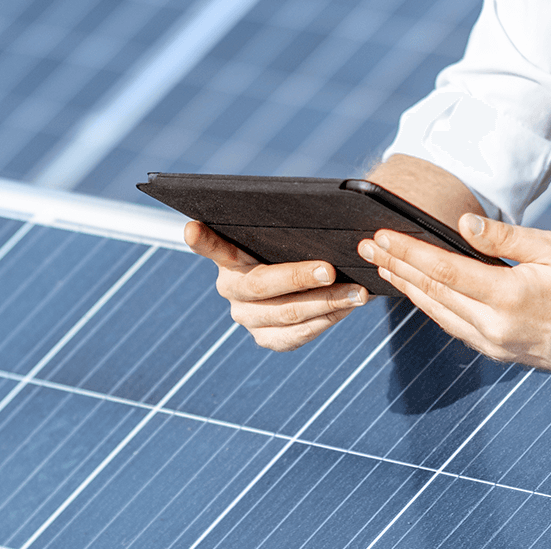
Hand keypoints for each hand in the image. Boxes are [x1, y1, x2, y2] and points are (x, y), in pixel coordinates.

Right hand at [184, 221, 368, 350]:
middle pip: (261, 286)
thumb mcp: (287, 233)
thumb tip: (317, 211)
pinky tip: (347, 308)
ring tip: (358, 292)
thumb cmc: (295, 246)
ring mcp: (246, 318)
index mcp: (228, 257)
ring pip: (286, 315)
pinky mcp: (265, 338)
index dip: (202, 240)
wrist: (304, 280)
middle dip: (299, 277)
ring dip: (326, 303)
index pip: (211, 245)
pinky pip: (296, 336)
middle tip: (330, 269)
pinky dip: (325, 321)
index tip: (192, 228)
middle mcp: (229, 289)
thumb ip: (284, 226)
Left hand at [357, 214, 550, 372]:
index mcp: (508, 297)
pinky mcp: (497, 352)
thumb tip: (461, 225)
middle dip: (397, 267)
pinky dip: (431, 306)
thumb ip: (503, 237)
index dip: (408, 253)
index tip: (381, 237)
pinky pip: (454, 327)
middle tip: (367, 248)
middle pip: (432, 294)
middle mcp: (495, 326)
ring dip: (409, 289)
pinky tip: (418, 291)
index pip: (443, 271)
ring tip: (385, 266)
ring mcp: (494, 344)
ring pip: (438, 314)